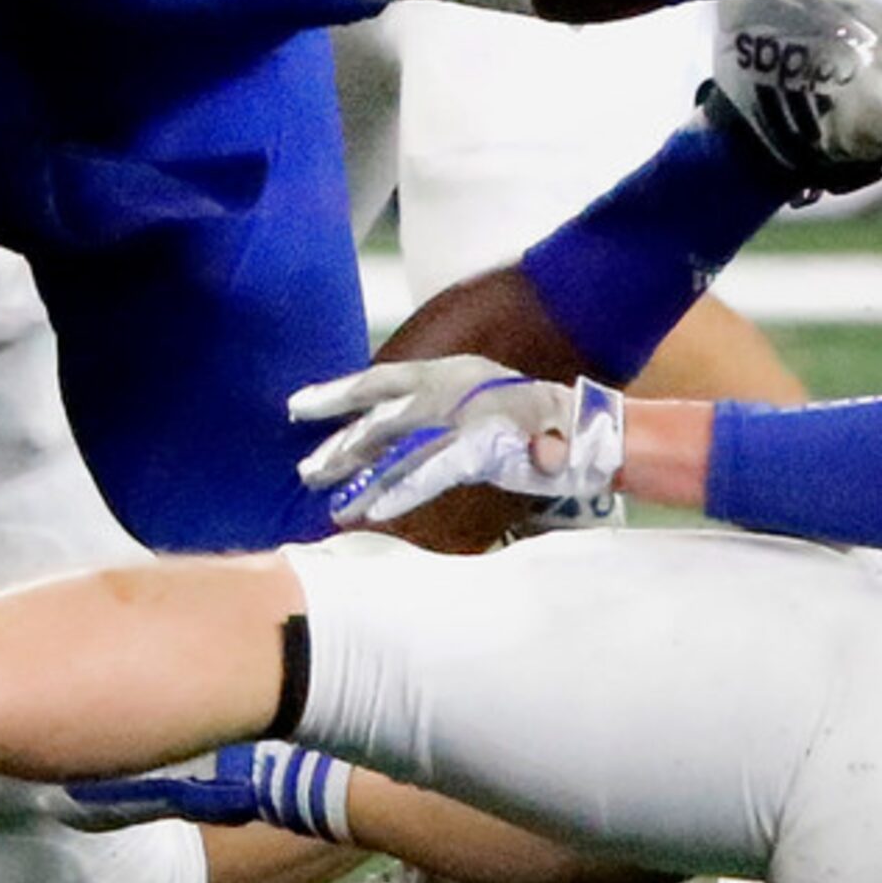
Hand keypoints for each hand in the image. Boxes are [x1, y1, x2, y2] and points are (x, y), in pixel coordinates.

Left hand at [289, 355, 622, 526]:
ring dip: (362, 480)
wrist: (585, 429)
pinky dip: (400, 493)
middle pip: (378, 420)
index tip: (297, 406)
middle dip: (340, 447)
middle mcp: (448, 390)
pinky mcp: (479, 452)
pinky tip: (373, 511)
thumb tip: (383, 434)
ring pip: (398, 452)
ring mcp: (463, 420)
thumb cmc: (529, 417)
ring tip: (333, 504)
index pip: (376, 379)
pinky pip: (429, 474)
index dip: (335, 392)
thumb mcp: (474, 398)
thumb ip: (432, 413)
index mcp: (445, 371)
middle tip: (304, 471)